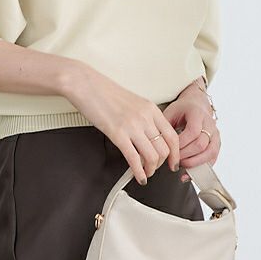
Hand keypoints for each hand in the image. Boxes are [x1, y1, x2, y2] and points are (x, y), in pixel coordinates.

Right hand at [62, 63, 180, 185]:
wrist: (85, 84)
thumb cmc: (103, 91)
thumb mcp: (132, 101)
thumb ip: (143, 116)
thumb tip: (149, 135)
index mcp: (150, 108)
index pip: (172, 135)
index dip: (175, 153)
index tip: (173, 162)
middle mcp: (145, 117)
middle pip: (164, 149)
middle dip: (161, 164)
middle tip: (155, 169)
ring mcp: (132, 125)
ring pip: (152, 156)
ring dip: (151, 170)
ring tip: (145, 173)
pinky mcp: (117, 133)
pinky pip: (134, 159)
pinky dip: (138, 172)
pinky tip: (137, 176)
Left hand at [162, 83, 220, 181]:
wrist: (196, 105)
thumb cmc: (182, 110)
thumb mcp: (170, 112)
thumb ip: (165, 127)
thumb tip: (155, 144)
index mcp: (197, 114)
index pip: (192, 132)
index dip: (182, 144)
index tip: (170, 150)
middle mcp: (209, 124)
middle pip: (201, 144)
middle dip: (186, 155)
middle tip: (174, 159)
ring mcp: (215, 134)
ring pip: (210, 152)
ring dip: (194, 163)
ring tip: (181, 166)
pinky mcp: (217, 143)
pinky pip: (213, 158)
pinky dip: (201, 168)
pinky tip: (189, 174)